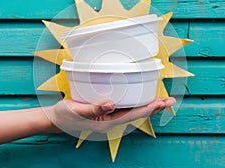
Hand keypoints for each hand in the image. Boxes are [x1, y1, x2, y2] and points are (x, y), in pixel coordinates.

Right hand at [46, 97, 175, 132]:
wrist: (55, 119)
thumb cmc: (64, 115)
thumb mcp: (76, 110)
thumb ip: (93, 108)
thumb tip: (111, 104)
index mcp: (106, 123)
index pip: (132, 116)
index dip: (148, 108)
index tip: (161, 102)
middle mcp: (110, 122)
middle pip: (137, 115)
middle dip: (154, 108)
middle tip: (169, 100)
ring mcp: (109, 119)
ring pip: (133, 112)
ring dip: (148, 106)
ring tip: (161, 100)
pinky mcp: (105, 114)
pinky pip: (125, 110)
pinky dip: (137, 104)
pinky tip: (141, 100)